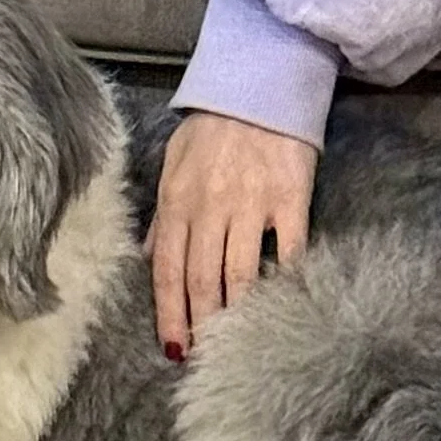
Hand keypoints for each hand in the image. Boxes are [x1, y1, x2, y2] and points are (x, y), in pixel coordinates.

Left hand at [147, 111, 315, 358]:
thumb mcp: (174, 161)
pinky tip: (283, 305)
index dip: (169, 313)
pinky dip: (285, 280)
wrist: (260, 83)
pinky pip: (289, 249)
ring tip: (236, 343)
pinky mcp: (290, 198)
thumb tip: (149, 253)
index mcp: (177, 201)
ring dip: (236, 313)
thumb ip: (163, 211)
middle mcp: (210, 207)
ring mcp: (251, 204)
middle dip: (200, 324)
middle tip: (205, 358)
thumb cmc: (214, 126)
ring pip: (239, 273)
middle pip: (201, 280)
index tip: (174, 348)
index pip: (167, 269)